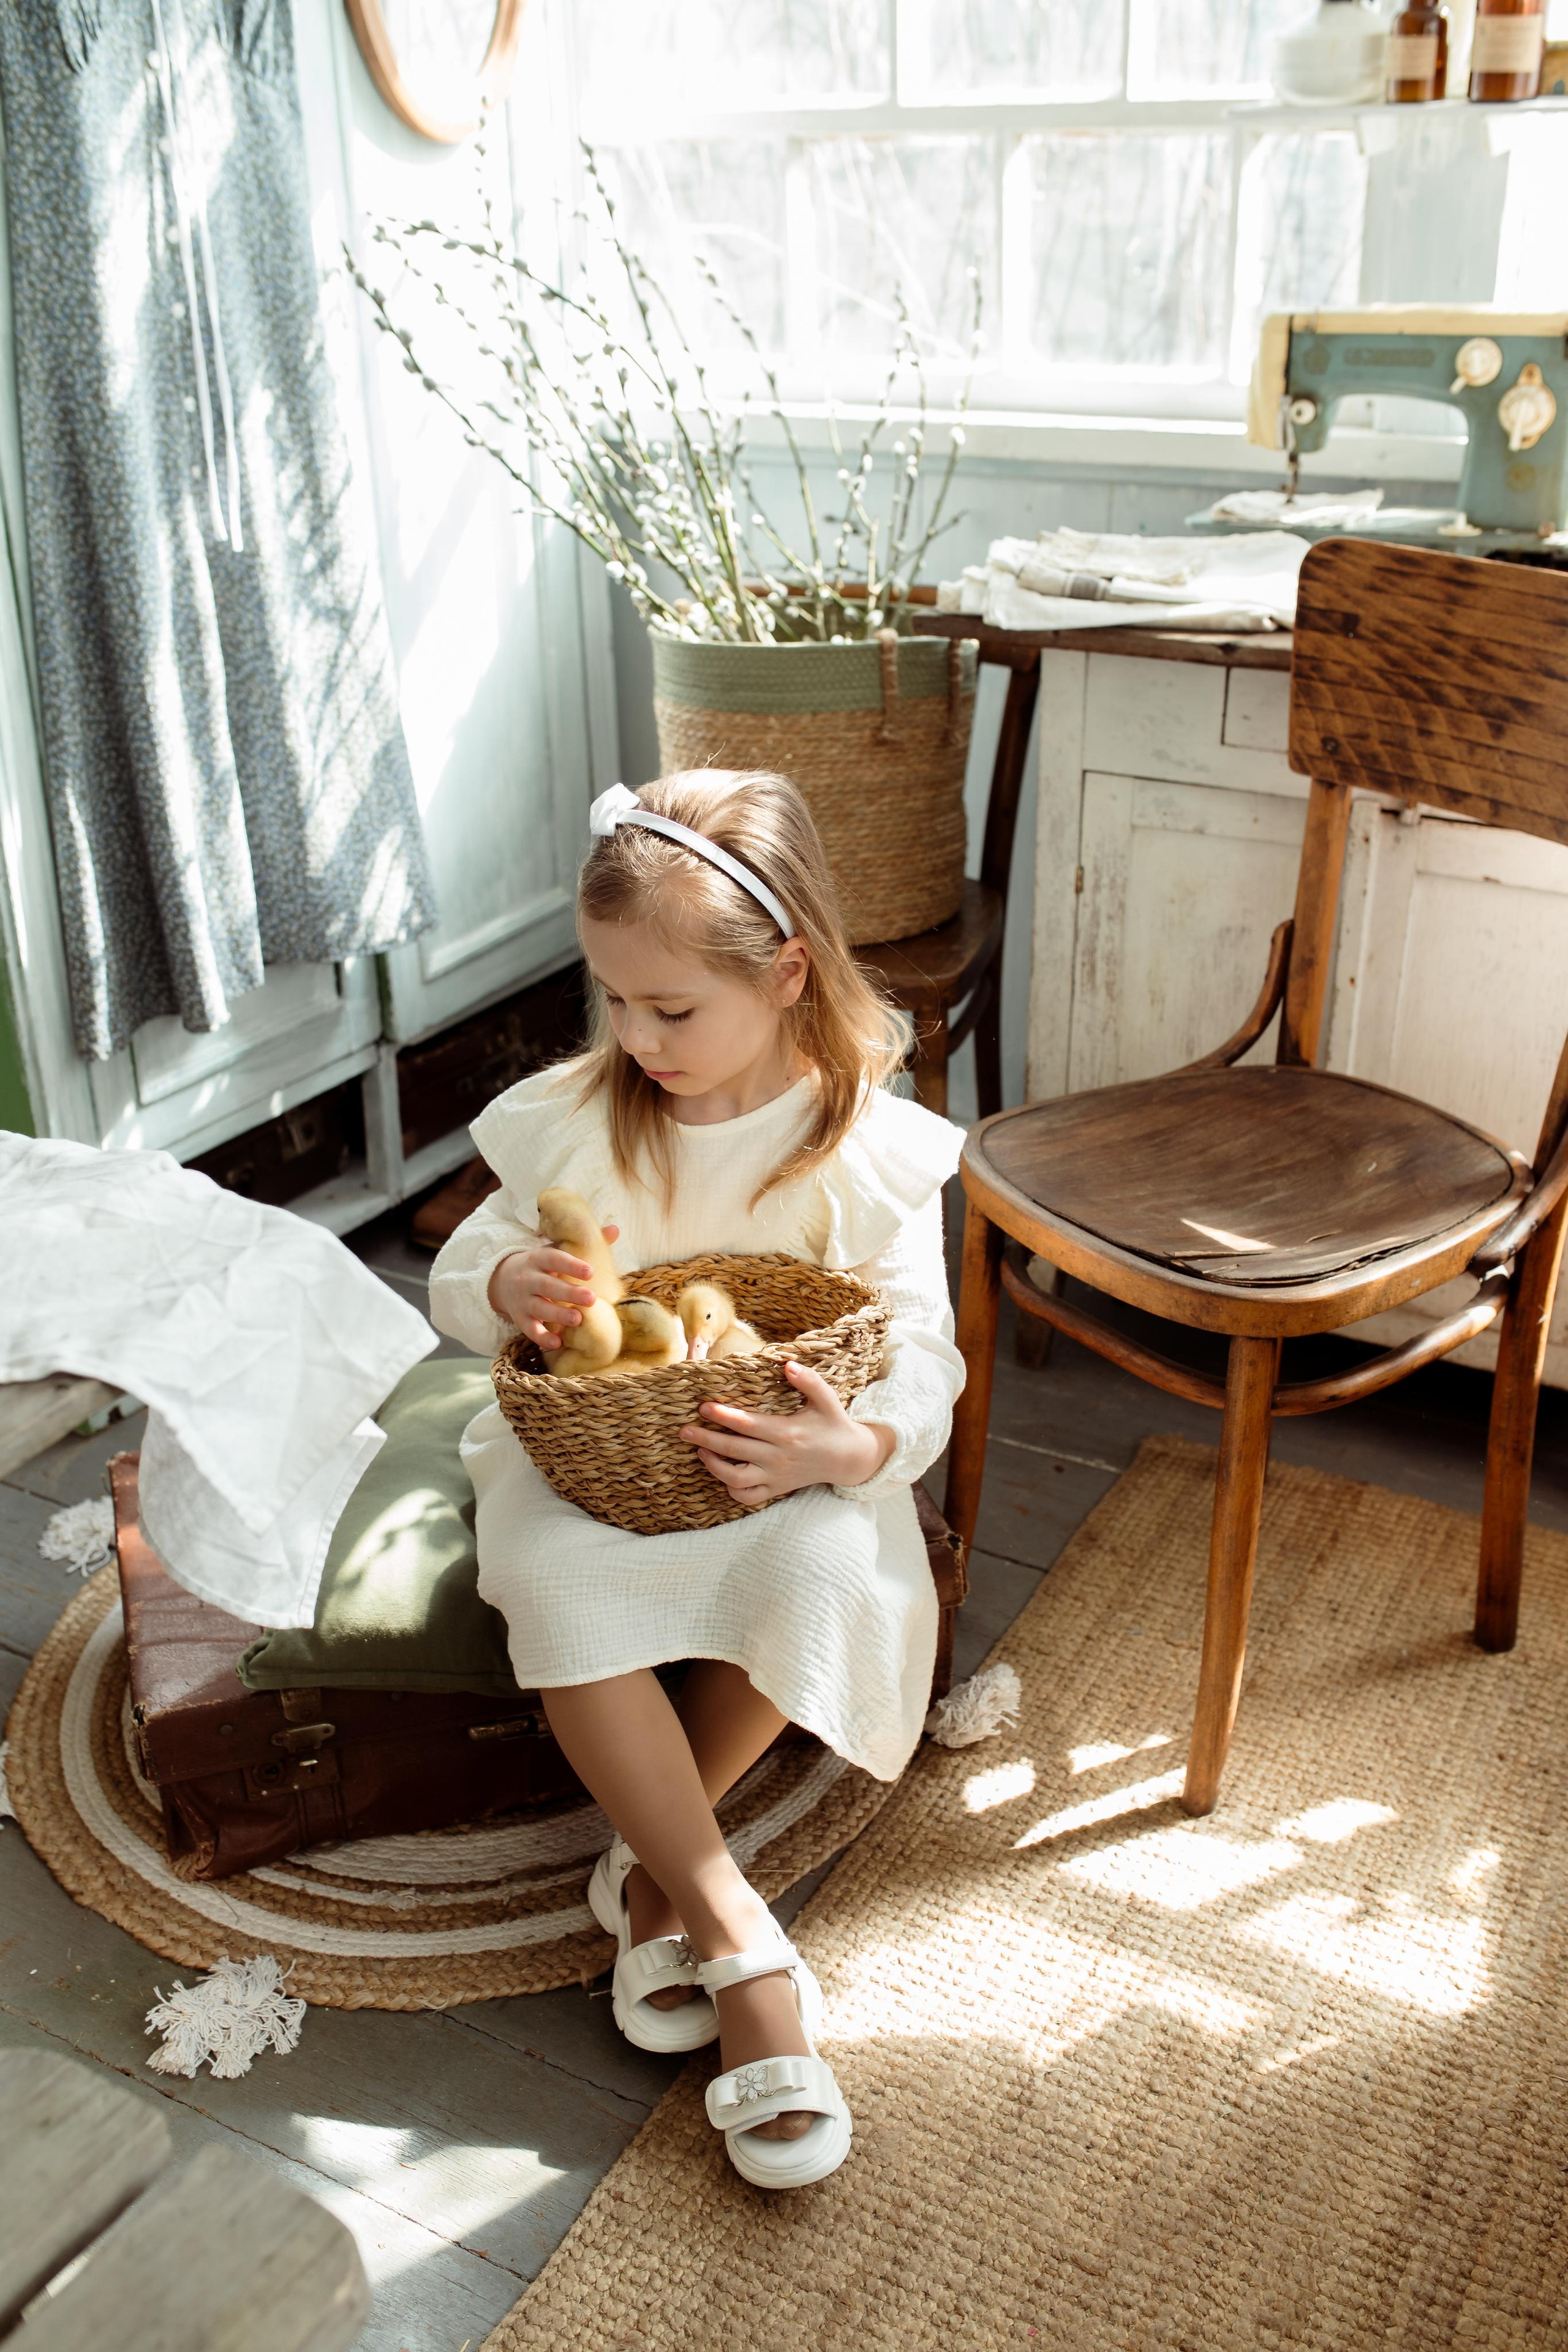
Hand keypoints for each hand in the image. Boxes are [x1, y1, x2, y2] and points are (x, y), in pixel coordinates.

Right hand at [488, 1225, 618, 1352]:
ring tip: (577, 1320)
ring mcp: (522, 1299)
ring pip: (539, 1308)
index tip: (590, 1271)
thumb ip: (583, 1243)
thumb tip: (614, 1229)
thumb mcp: (555, 1250)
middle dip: (569, 1293)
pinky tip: (558, 1342)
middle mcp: (528, 1278)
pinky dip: (542, 1338)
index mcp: (538, 1258)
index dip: (571, 1265)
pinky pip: (529, 1330)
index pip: (554, 1258)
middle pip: (547, 1285)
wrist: (502, 1280)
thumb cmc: (540, 1265)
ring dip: (557, 1314)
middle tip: (591, 1298)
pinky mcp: (519, 1318)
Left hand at [678, 1360, 893, 1504]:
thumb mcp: (826, 1399)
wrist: (849, 1459)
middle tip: (685, 1430)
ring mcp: (776, 1476)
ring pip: (737, 1479)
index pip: (747, 1424)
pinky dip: (731, 1490)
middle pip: (734, 1450)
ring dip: (714, 1466)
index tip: (703, 1407)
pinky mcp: (777, 1489)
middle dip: (706, 1440)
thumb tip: (787, 1365)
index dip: (723, 1415)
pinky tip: (722, 1474)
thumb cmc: (833, 1424)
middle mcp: (778, 1457)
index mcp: (787, 1432)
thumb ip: (808, 1381)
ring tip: (701, 1451)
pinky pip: (748, 1497)